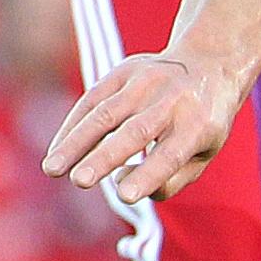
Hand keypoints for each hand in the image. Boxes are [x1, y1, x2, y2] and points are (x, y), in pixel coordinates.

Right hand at [44, 50, 248, 204]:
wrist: (208, 63)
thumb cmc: (202, 123)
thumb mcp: (204, 153)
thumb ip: (171, 179)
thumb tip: (122, 187)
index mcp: (198, 126)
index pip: (170, 155)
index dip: (148, 175)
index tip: (125, 197)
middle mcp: (171, 102)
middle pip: (134, 133)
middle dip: (104, 158)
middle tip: (79, 181)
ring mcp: (146, 83)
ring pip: (105, 114)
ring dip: (76, 143)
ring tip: (52, 170)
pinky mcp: (124, 72)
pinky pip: (92, 100)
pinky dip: (72, 126)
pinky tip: (57, 151)